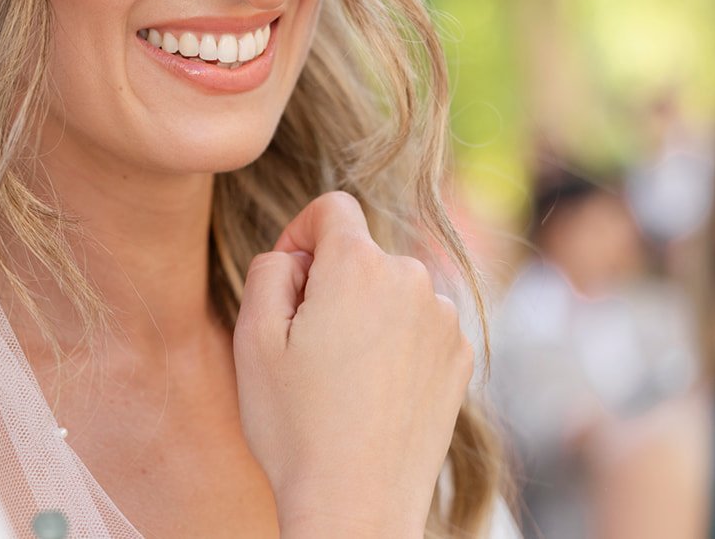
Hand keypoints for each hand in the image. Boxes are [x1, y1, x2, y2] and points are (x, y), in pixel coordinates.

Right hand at [233, 192, 471, 537]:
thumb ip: (269, 268)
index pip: (332, 208)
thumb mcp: (253, 337)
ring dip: (366, 313)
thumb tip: (298, 257)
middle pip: (362, 253)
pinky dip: (396, 343)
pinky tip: (374, 392)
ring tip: (341, 377)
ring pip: (392, 290)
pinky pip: (419, 325)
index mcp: (360, 265)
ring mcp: (444, 320)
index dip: (300, 234)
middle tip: (306, 346)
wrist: (357, 506)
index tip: (288, 279)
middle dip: (332, 282)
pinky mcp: (461, 358)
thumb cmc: (296, 426)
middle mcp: (413, 279)